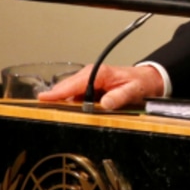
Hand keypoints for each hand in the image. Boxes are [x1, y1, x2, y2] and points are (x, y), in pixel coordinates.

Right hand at [38, 63, 163, 110]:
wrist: (146, 80)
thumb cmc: (139, 83)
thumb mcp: (133, 90)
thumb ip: (119, 97)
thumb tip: (105, 103)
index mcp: (99, 73)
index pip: (74, 84)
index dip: (58, 92)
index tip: (43, 99)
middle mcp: (90, 75)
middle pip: (67, 89)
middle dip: (55, 99)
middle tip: (43, 112)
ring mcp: (89, 82)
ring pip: (70, 94)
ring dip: (63, 104)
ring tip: (52, 115)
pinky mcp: (90, 89)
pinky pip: (76, 97)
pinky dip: (72, 105)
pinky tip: (68, 114)